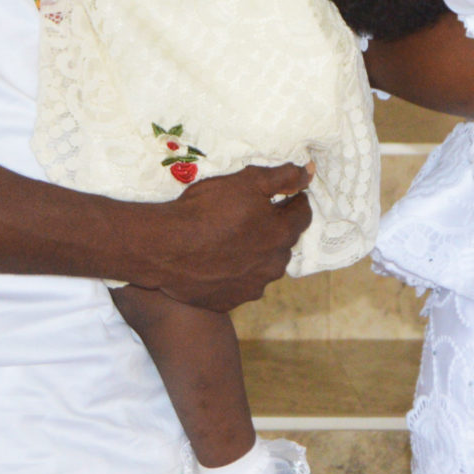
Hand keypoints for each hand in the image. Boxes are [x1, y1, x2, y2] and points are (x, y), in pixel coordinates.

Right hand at [126, 162, 310, 310]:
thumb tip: (308, 172)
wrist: (165, 247)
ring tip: (231, 240)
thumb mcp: (246, 181)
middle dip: (274, 229)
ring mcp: (252, 287)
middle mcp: (273, 265)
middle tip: (250, 216)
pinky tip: (216, 262)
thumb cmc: (206, 210)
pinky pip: (239, 285)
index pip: (302, 214)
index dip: (294, 201)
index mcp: (281, 234)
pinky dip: (234, 274)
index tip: (285, 195)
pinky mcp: (229, 301)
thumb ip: (282, 177)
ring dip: (255, 255)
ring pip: (263, 267)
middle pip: (283, 243)